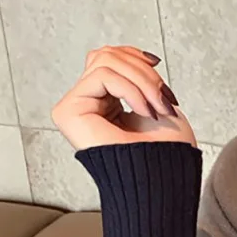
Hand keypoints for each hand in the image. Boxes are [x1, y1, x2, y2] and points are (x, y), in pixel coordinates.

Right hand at [51, 44, 196, 150]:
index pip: (110, 58)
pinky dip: (130, 89)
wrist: (165, 182)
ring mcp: (75, 108)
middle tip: (165, 100)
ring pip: (105, 61)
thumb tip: (131, 55)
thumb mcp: (155, 102)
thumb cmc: (167, 154)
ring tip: (158, 109)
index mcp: (105, 103)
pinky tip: (145, 112)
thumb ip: (135, 75)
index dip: (138, 60)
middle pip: (107, 56)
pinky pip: (101, 76)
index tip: (164, 87)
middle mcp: (87, 105)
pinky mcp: (69, 112)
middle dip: (143, 72)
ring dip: (142, 81)